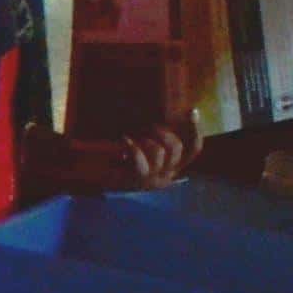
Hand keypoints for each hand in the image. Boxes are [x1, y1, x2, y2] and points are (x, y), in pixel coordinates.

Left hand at [53, 119, 195, 191]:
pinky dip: (133, 147)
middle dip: (163, 133)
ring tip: (133, 138)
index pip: (193, 150)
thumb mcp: (141, 151)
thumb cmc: (117, 162)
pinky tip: (125, 140)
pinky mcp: (137, 179)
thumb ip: (153, 138)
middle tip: (149, 126)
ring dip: (147, 141)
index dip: (196, 131)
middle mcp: (166, 175)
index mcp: (171, 168)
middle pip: (177, 149)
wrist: (96, 182)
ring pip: (160, 152)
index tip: (193, 110)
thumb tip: (160, 112)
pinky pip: (141, 160)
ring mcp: (152, 179)